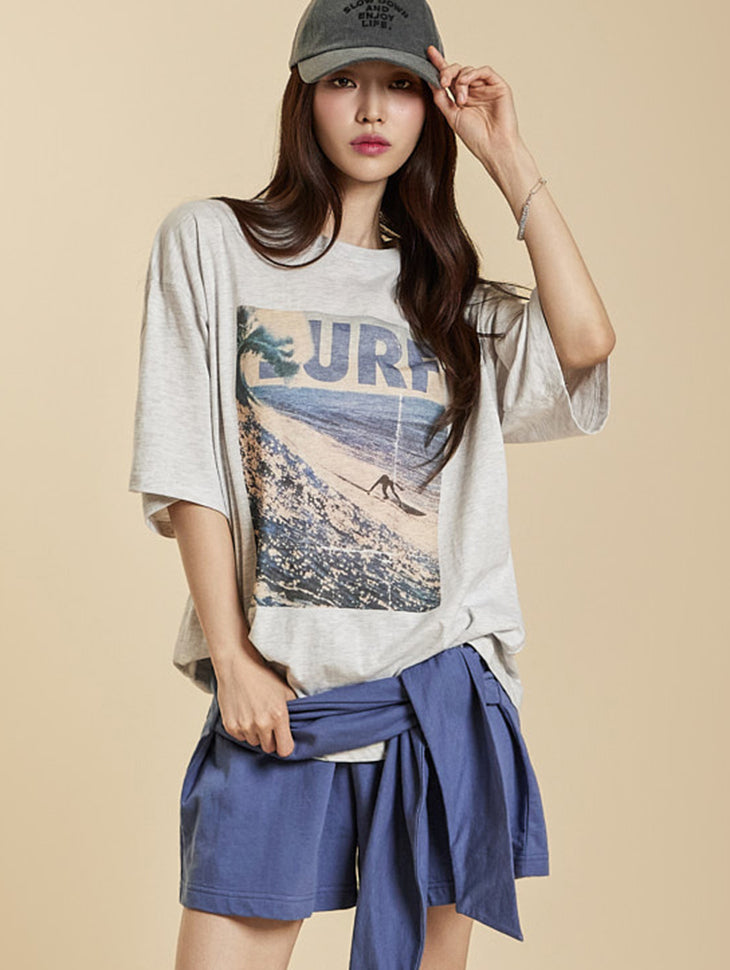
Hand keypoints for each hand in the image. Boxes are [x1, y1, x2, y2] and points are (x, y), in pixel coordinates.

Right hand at [215, 652, 297, 757]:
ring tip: (255, 715)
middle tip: (268, 723)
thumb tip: (298, 725)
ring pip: (254, 742)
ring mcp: (244, 726)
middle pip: (269, 748)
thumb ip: (294, 710)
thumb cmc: (262, 676)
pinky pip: (240, 738)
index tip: (283, 740)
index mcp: (278, 716)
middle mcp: (261, 724)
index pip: (285, 749)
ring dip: (256, 734)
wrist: (237, 665)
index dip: (285, 745)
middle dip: (270, 739)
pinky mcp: (230, 726)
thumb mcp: (286, 691)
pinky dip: (243, 730)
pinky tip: (245, 714)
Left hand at [425, 45, 521, 164]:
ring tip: (460, 99)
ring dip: (460, 81)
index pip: (449, 78)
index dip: (439, 64)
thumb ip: (441, 98)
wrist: (494, 147)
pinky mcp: (498, 86)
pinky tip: (465, 84)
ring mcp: (486, 88)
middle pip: (457, 70)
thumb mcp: (451, 116)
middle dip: (446, 72)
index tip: (429, 52)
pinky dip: (472, 74)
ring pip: (468, 70)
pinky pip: (484, 71)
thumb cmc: (475, 137)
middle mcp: (473, 91)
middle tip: (442, 82)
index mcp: (462, 98)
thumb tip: (430, 81)